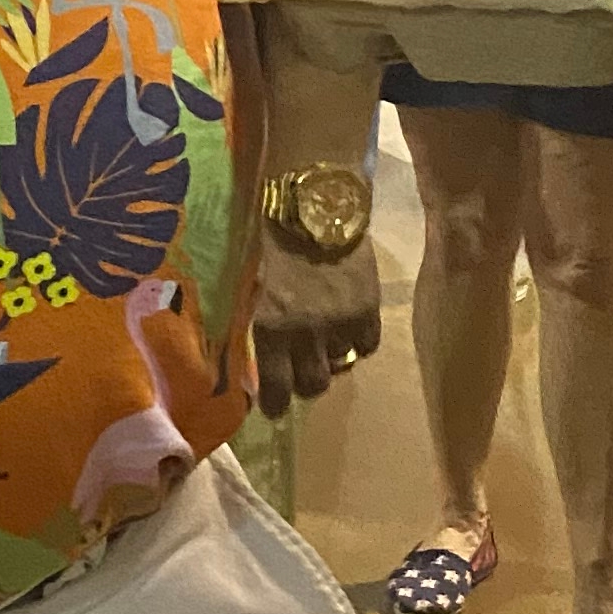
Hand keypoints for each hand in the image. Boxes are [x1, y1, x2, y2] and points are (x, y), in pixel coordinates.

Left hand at [251, 236, 381, 417]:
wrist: (314, 203)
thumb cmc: (268, 236)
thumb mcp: (247, 281)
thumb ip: (252, 317)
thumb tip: (243, 350)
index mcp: (271, 325)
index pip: (276, 385)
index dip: (276, 403)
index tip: (273, 410)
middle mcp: (308, 333)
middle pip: (313, 383)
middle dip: (304, 383)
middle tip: (298, 373)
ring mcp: (342, 323)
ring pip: (340, 364)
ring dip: (329, 358)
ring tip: (322, 342)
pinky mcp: (369, 309)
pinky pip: (367, 345)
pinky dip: (357, 342)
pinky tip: (347, 328)